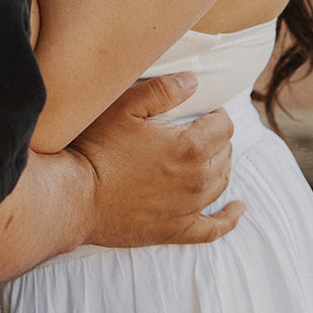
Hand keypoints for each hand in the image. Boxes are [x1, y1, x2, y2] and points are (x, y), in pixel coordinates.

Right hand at [72, 73, 244, 247]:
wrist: (74, 197)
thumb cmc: (97, 148)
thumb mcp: (125, 107)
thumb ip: (163, 90)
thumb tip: (194, 81)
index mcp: (190, 146)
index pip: (223, 127)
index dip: (216, 116)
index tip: (204, 112)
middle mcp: (197, 179)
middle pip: (225, 154)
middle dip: (217, 140)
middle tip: (198, 132)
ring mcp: (188, 208)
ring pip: (221, 183)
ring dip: (219, 167)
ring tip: (207, 157)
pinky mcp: (175, 231)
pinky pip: (214, 228)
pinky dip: (229, 218)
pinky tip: (237, 209)